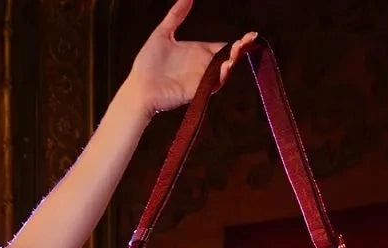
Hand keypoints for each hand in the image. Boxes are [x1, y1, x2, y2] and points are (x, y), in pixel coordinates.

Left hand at [125, 0, 256, 115]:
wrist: (138, 87)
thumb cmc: (146, 64)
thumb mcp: (162, 33)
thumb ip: (176, 15)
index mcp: (198, 52)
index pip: (222, 47)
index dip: (236, 42)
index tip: (249, 35)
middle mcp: (202, 66)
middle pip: (228, 58)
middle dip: (240, 50)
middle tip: (247, 41)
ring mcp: (200, 79)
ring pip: (223, 71)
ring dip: (233, 61)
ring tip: (237, 52)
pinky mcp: (195, 91)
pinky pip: (212, 85)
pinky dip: (221, 76)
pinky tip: (225, 66)